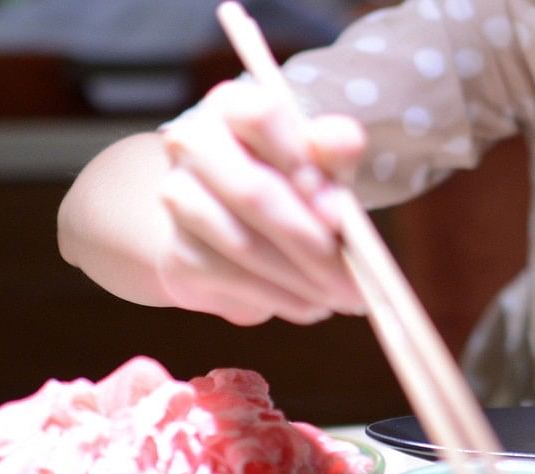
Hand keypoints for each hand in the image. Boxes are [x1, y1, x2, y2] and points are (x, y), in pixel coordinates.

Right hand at [156, 80, 366, 324]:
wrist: (235, 230)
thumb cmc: (292, 184)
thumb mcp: (322, 163)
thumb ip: (335, 150)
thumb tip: (343, 141)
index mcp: (233, 106)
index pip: (262, 117)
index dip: (303, 165)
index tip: (338, 212)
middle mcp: (193, 143)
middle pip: (254, 193)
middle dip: (315, 247)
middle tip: (358, 284)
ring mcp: (177, 198)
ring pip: (244, 245)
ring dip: (304, 281)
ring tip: (342, 299)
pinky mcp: (177, 252)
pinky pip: (234, 280)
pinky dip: (283, 299)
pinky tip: (312, 306)